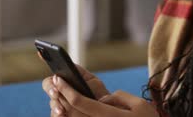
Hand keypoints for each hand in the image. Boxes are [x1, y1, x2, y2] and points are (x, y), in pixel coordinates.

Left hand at [43, 66, 158, 115]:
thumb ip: (119, 97)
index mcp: (108, 116)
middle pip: (70, 111)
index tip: (58, 78)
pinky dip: (69, 116)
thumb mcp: (139, 105)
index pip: (80, 102)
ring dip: (60, 107)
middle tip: (52, 83)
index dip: (66, 89)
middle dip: (59, 96)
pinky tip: (65, 108)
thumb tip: (102, 99)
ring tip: (57, 94)